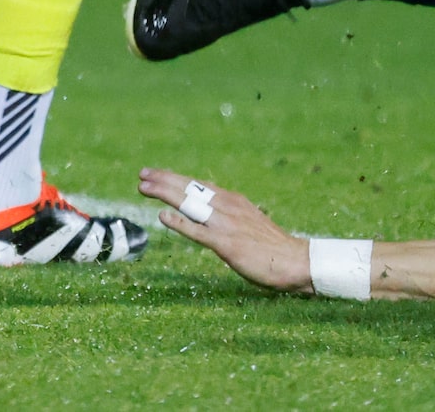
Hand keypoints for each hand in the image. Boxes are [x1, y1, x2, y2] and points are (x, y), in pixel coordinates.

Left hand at [138, 168, 311, 290]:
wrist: (293, 260)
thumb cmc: (270, 245)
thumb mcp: (248, 220)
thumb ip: (228, 214)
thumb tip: (209, 210)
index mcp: (232, 200)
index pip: (198, 184)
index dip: (174, 178)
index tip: (154, 174)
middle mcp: (227, 206)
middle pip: (190, 188)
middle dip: (164, 180)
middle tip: (141, 174)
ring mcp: (225, 224)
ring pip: (190, 203)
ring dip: (165, 193)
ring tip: (144, 187)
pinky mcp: (226, 244)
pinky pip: (198, 231)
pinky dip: (179, 223)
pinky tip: (163, 217)